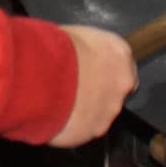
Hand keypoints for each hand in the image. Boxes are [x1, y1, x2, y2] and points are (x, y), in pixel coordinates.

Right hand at [47, 25, 136, 147]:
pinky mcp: (93, 131)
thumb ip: (85, 50)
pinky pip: (83, 130)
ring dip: (84, 110)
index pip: (123, 65)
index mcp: (119, 53)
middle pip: (114, 92)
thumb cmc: (56, 49)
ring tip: (59, 104)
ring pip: (99, 113)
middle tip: (73, 89)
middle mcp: (122, 83)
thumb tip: (76, 54)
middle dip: (97, 92)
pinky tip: (55, 116)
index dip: (105, 70)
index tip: (91, 72)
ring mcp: (109, 110)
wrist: (41, 76)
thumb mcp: (74, 35)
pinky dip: (71, 126)